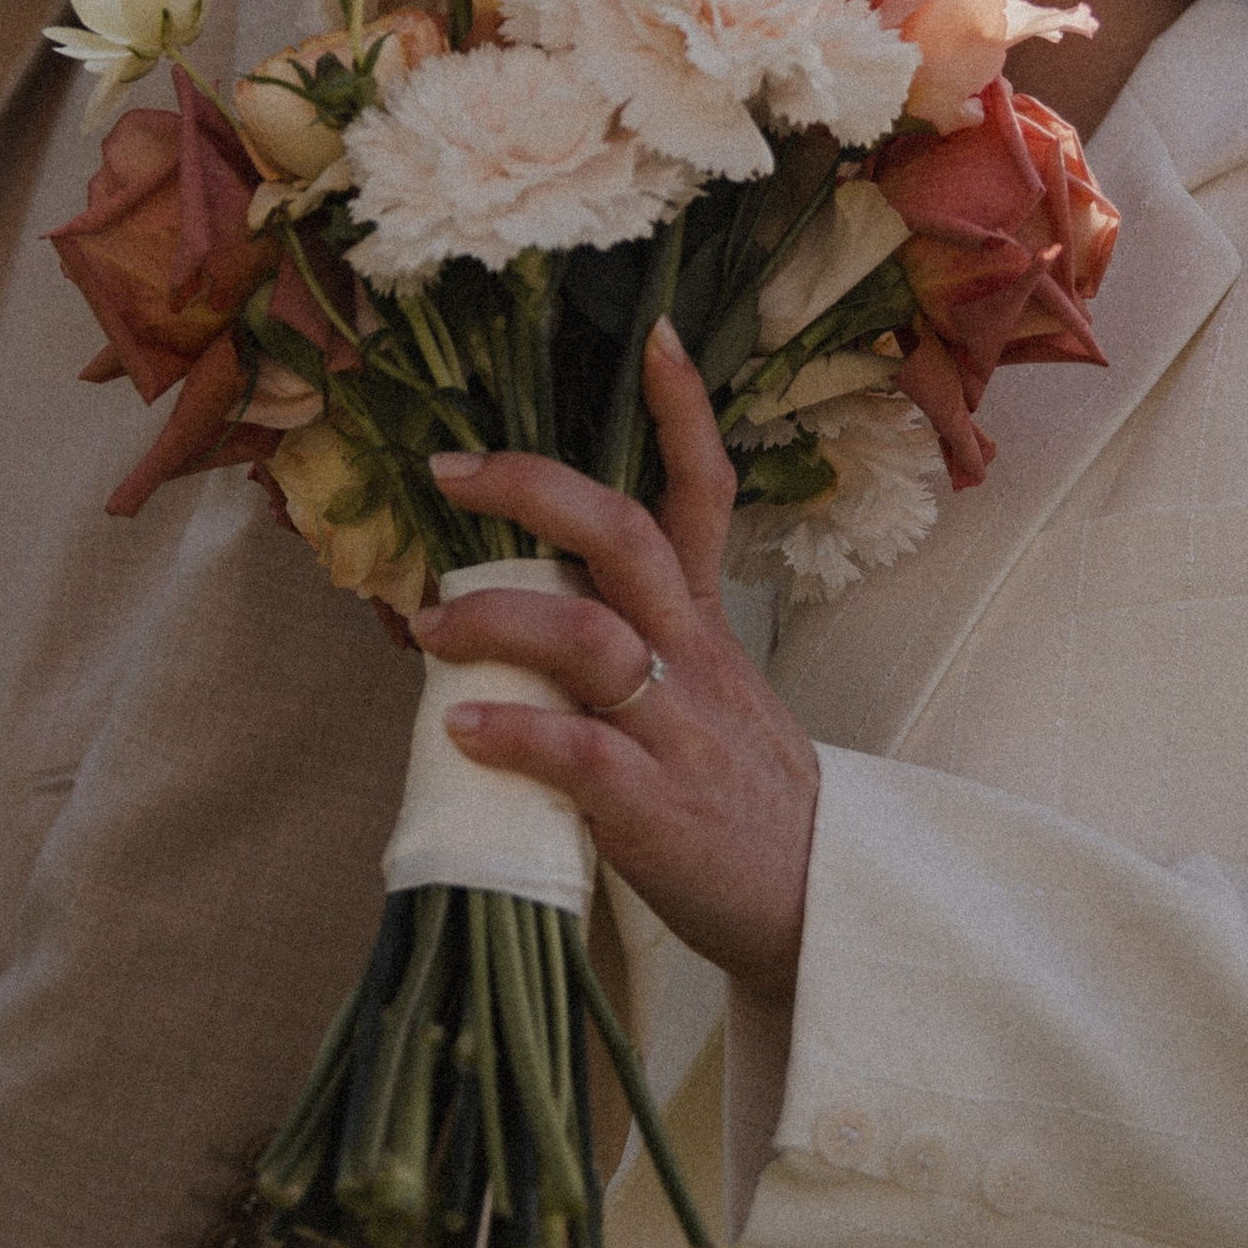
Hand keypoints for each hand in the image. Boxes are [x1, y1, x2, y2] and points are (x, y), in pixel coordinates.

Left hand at [415, 319, 820, 1007]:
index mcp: (704, 627)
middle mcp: (693, 658)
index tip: (651, 337)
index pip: (703, 493)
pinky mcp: (657, 806)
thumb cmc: (743, 804)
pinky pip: (580, 751)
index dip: (681, 414)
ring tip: (427, 628)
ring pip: (588, 635)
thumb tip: (529, 611)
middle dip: (531, 491)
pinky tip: (462, 726)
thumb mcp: (712, 700)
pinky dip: (515, 730)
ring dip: (495, 618)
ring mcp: (678, 729)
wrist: (819, 910)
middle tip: (449, 475)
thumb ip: (639, 648)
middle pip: (623, 536)